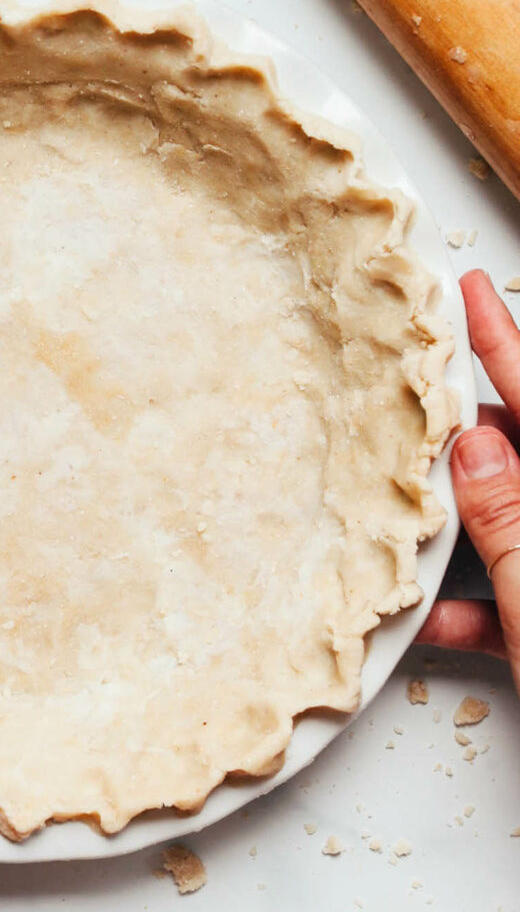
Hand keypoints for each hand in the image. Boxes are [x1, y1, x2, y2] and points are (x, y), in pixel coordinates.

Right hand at [417, 270, 519, 689]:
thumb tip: (474, 444)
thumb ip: (511, 523)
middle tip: (409, 414)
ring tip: (403, 528)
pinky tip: (434, 622)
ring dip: (457, 535)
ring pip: (504, 526)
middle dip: (464, 441)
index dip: (503, 339)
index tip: (473, 289)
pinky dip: (470, 607)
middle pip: (518, 460)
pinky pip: (507, 591)